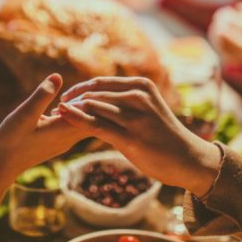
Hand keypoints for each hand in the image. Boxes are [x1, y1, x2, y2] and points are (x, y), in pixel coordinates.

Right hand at [0, 73, 89, 177]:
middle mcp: (71, 137)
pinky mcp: (59, 142)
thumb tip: (58, 76)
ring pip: (86, 122)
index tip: (89, 82)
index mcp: (67, 128)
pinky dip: (75, 114)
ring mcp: (66, 141)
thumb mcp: (25, 114)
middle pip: (95, 117)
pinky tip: (64, 105)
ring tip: (77, 91)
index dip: (94, 95)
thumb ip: (42, 95)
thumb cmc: (11, 139)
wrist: (2, 165)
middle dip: (93, 100)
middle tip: (89, 84)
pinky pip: (76, 126)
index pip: (94, 110)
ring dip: (83, 107)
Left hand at [55, 76, 220, 196]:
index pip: (101, 82)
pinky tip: (63, 118)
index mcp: (141, 86)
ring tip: (54, 115)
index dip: (79, 89)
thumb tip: (99, 98)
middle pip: (95, 92)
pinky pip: (97, 125)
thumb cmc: (164, 135)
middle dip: (72, 99)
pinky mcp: (130, 137)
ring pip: (94, 106)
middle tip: (55, 107)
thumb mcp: (148, 109)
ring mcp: (135, 117)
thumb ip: (125, 102)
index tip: (65, 97)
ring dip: (71, 110)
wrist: (187, 158)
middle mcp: (138, 97)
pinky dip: (77, 120)